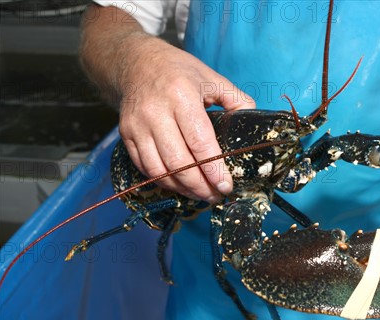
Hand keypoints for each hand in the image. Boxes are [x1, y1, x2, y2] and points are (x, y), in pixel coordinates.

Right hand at [118, 35, 255, 201]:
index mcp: (181, 95)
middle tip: (215, 195)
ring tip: (201, 195)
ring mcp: (137, 125)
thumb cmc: (179, 71)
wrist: (136, 63)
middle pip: (179, 162)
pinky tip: (180, 185)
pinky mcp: (126, 135)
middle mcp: (155, 112)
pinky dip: (164, 181)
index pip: (199, 142)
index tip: (226, 185)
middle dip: (200, 186)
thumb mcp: (211, 78)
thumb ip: (235, 99)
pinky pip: (144, 167)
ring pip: (159, 170)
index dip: (213, 169)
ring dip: (182, 189)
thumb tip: (254, 122)